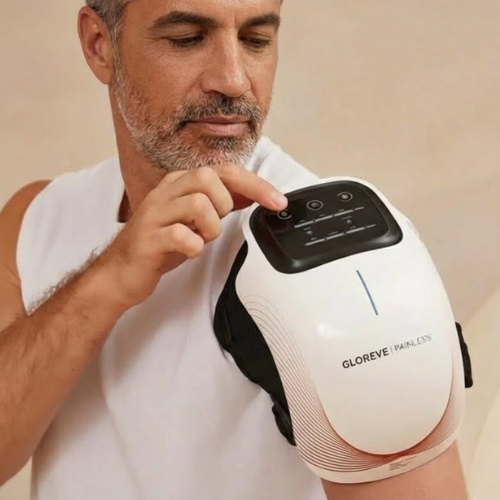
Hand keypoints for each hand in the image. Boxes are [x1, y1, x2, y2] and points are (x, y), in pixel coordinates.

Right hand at [96, 164, 287, 309]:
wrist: (122, 271)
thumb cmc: (161, 243)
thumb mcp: (195, 219)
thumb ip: (221, 203)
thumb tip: (255, 193)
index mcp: (179, 184)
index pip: (224, 172)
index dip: (255, 185)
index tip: (278, 202)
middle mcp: (166, 192)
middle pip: (209, 178)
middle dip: (223, 206)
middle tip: (212, 226)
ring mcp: (154, 214)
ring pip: (198, 204)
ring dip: (209, 228)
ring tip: (198, 239)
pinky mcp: (148, 238)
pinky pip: (181, 235)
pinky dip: (193, 246)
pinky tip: (188, 251)